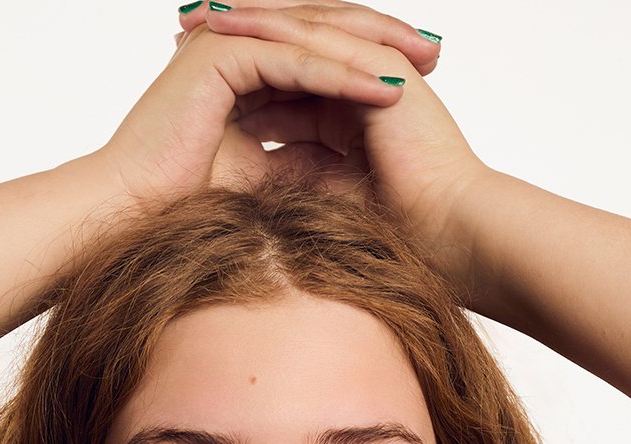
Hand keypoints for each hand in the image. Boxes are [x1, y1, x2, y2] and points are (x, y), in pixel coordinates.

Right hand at [95, 5, 409, 213]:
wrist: (128, 213)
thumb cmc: (176, 206)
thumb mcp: (258, 178)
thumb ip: (296, 159)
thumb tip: (338, 168)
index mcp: (239, 67)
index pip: (316, 53)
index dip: (366, 65)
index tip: (417, 83)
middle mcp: (233, 46)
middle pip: (323, 33)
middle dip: (381, 43)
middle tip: (435, 55)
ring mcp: (226, 45)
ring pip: (315, 39)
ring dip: (371, 51)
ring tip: (421, 65)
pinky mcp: (222, 57)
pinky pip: (297, 58)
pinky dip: (343, 73)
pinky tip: (386, 85)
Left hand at [175, 1, 494, 298]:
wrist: (448, 233)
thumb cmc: (402, 234)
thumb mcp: (327, 199)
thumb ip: (293, 181)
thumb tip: (246, 195)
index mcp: (351, 112)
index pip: (285, 81)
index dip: (237, 74)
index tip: (187, 74)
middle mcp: (362, 81)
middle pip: (288, 44)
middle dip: (236, 34)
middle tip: (182, 26)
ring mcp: (374, 67)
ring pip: (300, 29)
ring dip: (248, 19)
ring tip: (199, 15)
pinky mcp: (380, 66)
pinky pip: (317, 37)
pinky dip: (273, 29)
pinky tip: (231, 24)